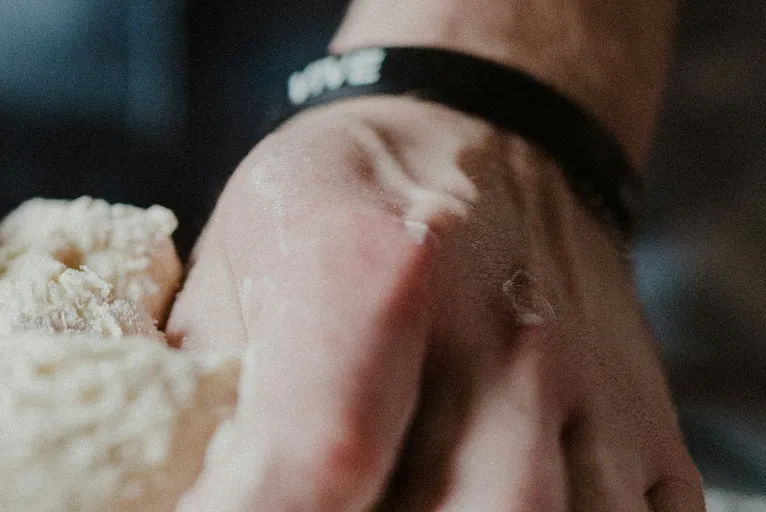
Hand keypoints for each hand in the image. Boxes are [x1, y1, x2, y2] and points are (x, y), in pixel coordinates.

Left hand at [168, 97, 703, 510]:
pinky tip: (486, 499)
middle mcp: (499, 337)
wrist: (486, 130)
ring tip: (409, 500)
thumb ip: (202, 383)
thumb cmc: (343, 191)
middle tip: (331, 505)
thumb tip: (178, 480)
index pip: (317, 455)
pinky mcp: (645, 419)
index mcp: (365, 277)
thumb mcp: (239, 254)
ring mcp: (588, 383)